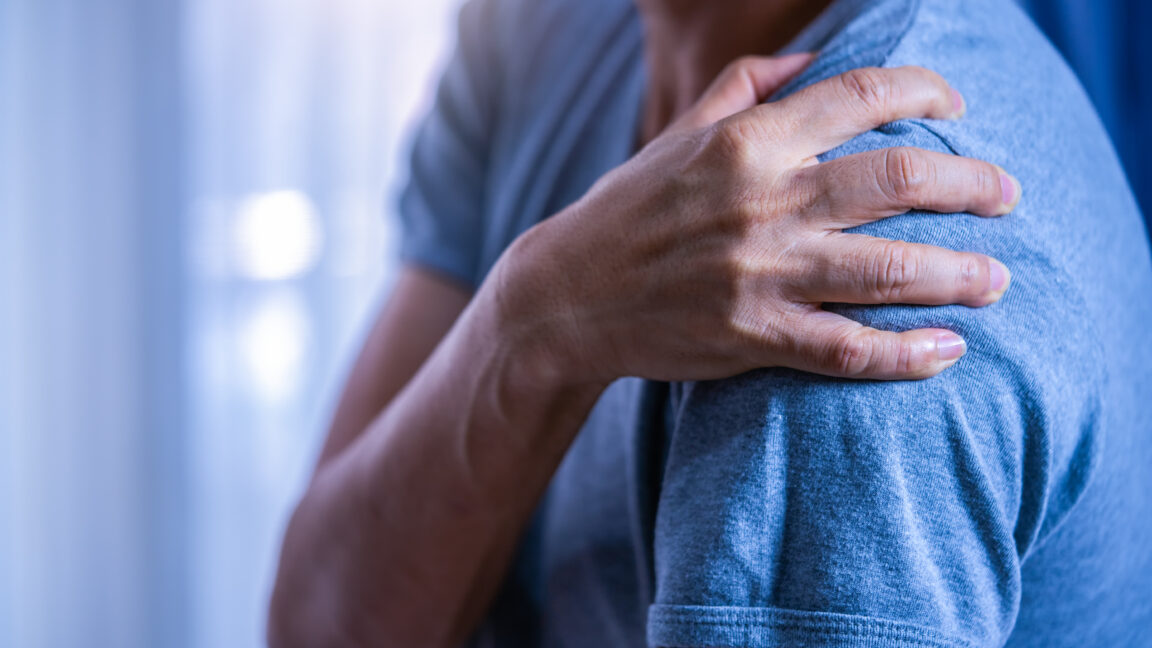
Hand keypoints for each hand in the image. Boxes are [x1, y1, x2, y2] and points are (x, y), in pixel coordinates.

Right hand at [491, 55, 1019, 383]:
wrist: (567, 297)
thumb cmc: (627, 211)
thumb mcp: (675, 134)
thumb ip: (742, 87)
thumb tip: (809, 59)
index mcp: (746, 141)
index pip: (861, 95)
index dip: (926, 92)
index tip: (955, 107)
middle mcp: (761, 201)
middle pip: (896, 182)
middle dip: (970, 186)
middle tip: (1005, 196)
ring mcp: (758, 273)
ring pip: (885, 271)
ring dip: (957, 273)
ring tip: (996, 279)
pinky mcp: (752, 336)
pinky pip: (846, 350)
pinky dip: (905, 354)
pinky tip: (947, 351)